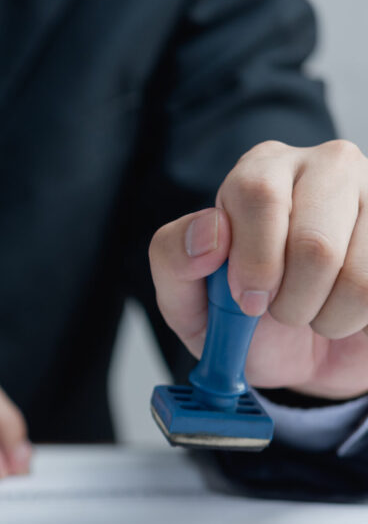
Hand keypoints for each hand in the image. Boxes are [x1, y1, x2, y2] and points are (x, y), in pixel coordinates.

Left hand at [149, 139, 367, 399]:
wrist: (298, 357)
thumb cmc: (239, 319)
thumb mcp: (185, 297)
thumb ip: (173, 258)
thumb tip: (210, 232)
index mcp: (262, 170)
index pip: (258, 194)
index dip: (252, 261)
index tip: (247, 299)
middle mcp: (327, 166)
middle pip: (314, 244)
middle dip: (290, 300)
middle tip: (279, 311)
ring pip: (357, 276)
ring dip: (327, 317)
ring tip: (313, 311)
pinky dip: (358, 320)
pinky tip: (348, 309)